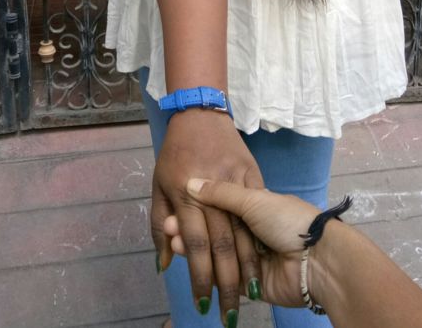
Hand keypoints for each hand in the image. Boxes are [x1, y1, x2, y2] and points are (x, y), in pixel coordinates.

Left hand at [151, 110, 263, 322]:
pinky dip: (260, 239)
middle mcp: (210, 188)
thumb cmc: (175, 152)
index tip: (203, 303)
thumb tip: (163, 263)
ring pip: (243, 231)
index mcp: (184, 192)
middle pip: (220, 244)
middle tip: (229, 315)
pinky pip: (258, 212)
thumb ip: (159, 224)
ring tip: (248, 299)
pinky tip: (263, 263)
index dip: (200, 276)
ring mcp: (235, 180)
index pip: (195, 243)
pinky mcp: (253, 174)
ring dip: (246, 269)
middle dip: (225, 283)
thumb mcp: (158, 184)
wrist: (201, 113)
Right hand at [164, 178, 318, 308]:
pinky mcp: (248, 284)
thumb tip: (192, 183)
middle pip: (215, 230)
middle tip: (168, 223)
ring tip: (172, 237)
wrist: (315, 258)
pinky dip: (203, 267)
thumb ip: (222, 194)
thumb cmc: (287, 219)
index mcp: (254, 206)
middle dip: (191, 226)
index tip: (177, 199)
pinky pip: (222, 275)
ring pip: (215, 252)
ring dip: (193, 245)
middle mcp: (250, 231)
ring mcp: (249, 257)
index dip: (199, 203)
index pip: (220, 205)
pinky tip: (182, 255)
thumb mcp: (254, 199)